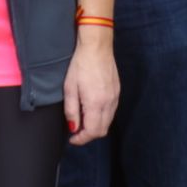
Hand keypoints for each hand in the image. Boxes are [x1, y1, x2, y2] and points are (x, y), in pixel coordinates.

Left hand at [63, 29, 117, 145]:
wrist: (97, 47)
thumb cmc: (80, 65)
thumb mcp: (69, 87)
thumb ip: (71, 110)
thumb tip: (73, 128)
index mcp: (95, 103)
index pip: (92, 132)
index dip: (81, 139)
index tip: (72, 139)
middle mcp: (108, 104)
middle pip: (102, 130)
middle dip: (88, 135)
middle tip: (76, 131)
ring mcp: (115, 98)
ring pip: (108, 122)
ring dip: (96, 127)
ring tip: (83, 121)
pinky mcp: (117, 92)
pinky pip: (111, 112)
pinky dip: (102, 117)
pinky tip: (92, 110)